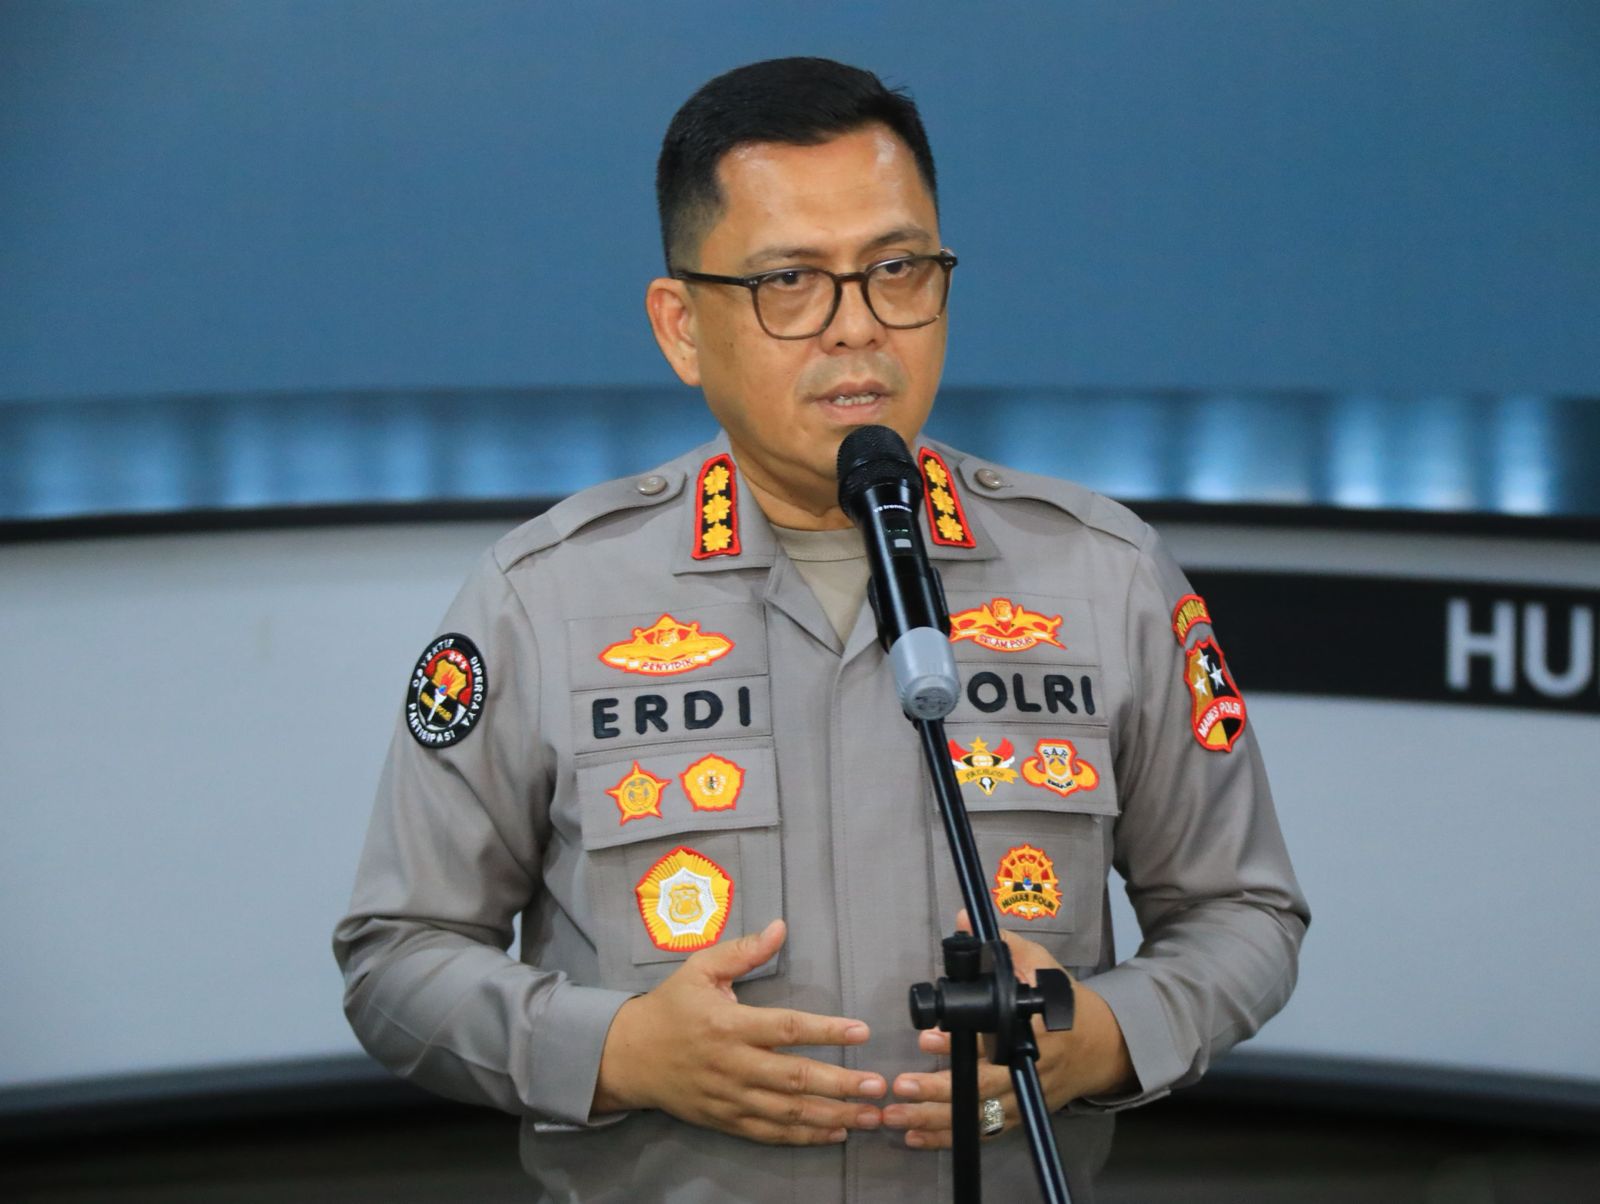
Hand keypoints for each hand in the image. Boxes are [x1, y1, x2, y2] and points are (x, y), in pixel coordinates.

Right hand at [592, 918, 886, 1144]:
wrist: (629, 1056)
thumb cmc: (670, 1007)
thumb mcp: (700, 968)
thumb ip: (743, 951)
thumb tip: (781, 927)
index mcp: (728, 1024)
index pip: (785, 1028)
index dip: (826, 1030)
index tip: (861, 1031)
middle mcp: (732, 1064)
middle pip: (794, 1078)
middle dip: (841, 1082)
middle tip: (878, 1085)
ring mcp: (729, 1097)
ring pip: (787, 1112)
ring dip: (832, 1114)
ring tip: (869, 1115)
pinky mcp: (726, 1120)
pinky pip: (770, 1133)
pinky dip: (804, 1136)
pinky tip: (835, 1131)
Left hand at [883, 911, 1135, 1147]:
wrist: (1100, 1046)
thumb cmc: (1064, 1000)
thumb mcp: (1041, 963)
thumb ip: (1004, 945)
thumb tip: (963, 921)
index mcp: (1037, 1029)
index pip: (996, 1039)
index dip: (961, 1043)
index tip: (927, 1039)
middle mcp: (1031, 1069)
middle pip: (984, 1088)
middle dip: (939, 1090)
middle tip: (901, 1084)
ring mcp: (1026, 1098)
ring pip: (979, 1117)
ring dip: (935, 1120)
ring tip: (896, 1116)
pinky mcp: (1021, 1116)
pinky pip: (983, 1133)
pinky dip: (950, 1137)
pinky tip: (916, 1137)